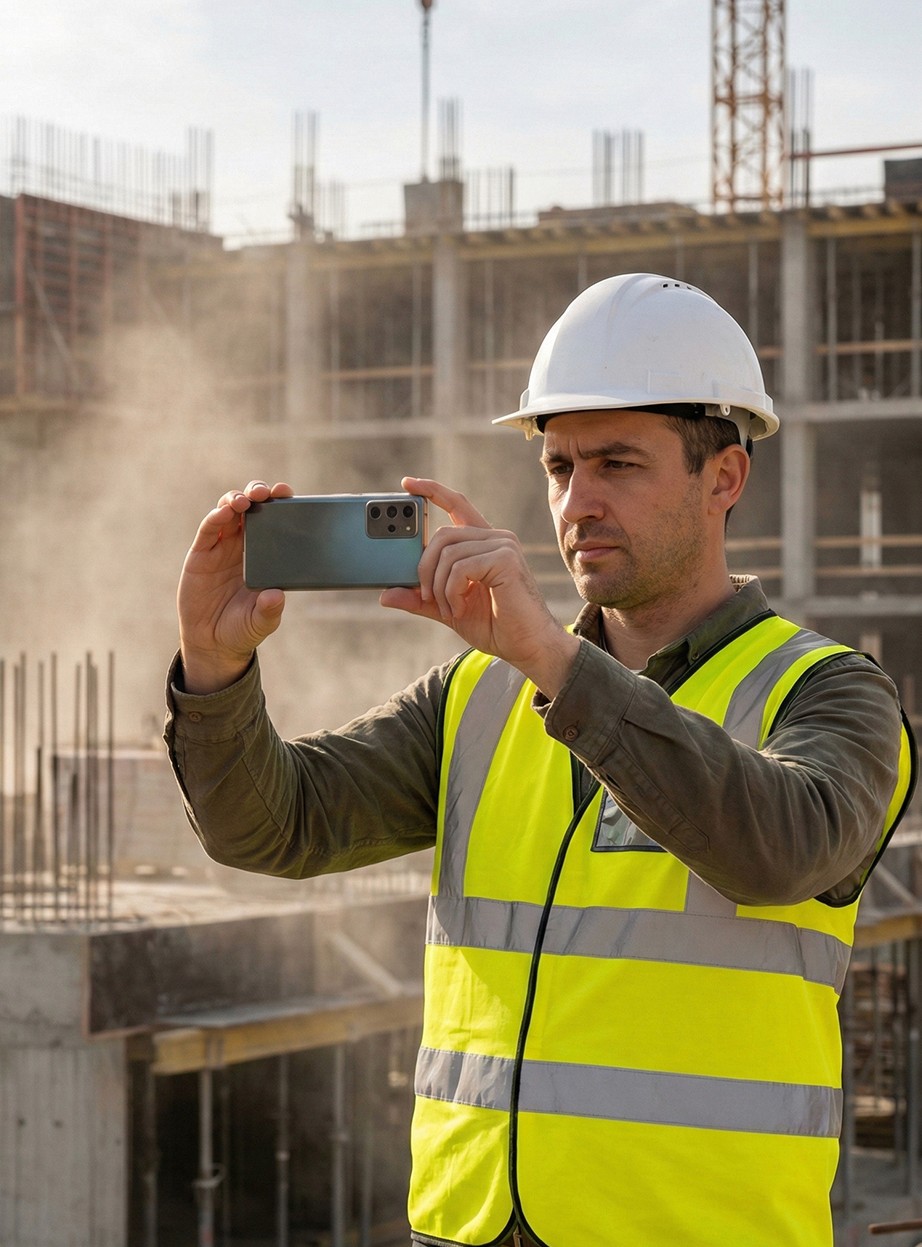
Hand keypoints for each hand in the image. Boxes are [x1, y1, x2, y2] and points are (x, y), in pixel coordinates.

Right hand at [177, 480, 293, 693]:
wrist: (212, 643)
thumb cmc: (243, 629)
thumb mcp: (260, 623)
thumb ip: (269, 610)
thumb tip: (277, 595)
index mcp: (267, 555)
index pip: (276, 521)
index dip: (281, 504)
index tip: (287, 493)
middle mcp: (246, 545)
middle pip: (252, 508)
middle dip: (258, 493)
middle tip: (265, 493)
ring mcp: (223, 547)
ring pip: (229, 511)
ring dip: (236, 500)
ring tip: (243, 501)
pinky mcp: (201, 554)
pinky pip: (208, 530)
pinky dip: (215, 517)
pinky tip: (223, 512)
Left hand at [380, 478, 579, 696]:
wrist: (527, 646)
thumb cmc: (495, 626)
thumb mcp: (447, 610)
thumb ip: (420, 599)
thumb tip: (385, 595)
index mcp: (483, 543)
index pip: (456, 504)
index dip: (431, 491)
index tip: (407, 483)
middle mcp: (495, 538)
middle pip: (442, 535)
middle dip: (424, 568)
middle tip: (426, 597)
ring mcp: (502, 546)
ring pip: (448, 553)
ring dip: (439, 587)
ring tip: (449, 609)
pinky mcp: (505, 559)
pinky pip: (460, 567)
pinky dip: (452, 592)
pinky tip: (459, 608)